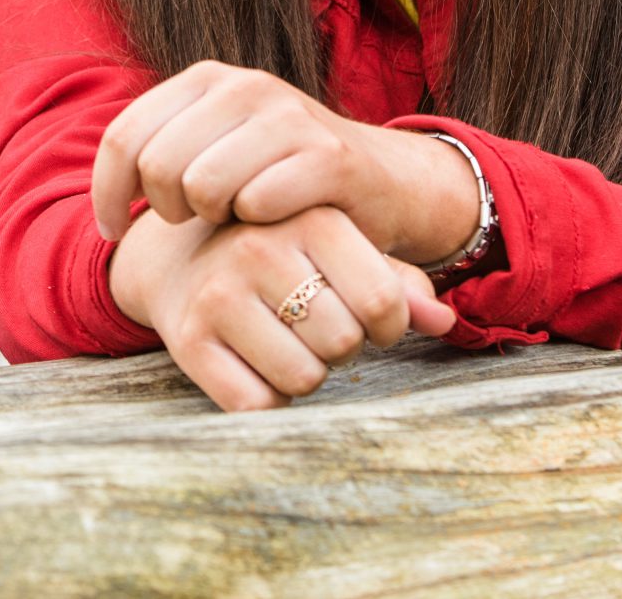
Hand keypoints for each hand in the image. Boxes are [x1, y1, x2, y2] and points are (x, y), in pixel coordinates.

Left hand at [90, 60, 479, 264]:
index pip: (124, 135)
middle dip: (166, 210)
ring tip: (233, 220)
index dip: (107, 193)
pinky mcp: (328, 155)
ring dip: (213, 220)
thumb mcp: (216, 146)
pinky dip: (257, 224)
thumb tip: (101, 182)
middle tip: (194, 224)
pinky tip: (271, 223)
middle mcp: (244, 86)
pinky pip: (257, 201)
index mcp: (206, 78)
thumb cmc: (281, 175)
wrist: (382, 181)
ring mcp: (289, 116)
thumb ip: (163, 148)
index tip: (114, 230)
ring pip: (203, 185)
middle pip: (158, 165)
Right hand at [110, 204, 457, 410]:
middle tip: (317, 327)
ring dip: (305, 374)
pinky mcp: (187, 339)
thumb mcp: (340, 248)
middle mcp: (259, 249)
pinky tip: (254, 364)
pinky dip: (266, 398)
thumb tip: (443, 321)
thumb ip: (397, 281)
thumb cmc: (282, 252)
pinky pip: (255, 403)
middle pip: (344, 341)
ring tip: (287, 342)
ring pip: (303, 378)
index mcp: (310, 219)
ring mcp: (219, 294)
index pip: (383, 302)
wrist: (177, 253)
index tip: (370, 320)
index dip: (388, 326)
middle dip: (342, 347)